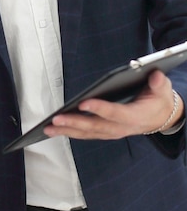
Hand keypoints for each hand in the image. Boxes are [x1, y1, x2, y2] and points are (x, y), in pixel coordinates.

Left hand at [44, 70, 184, 139]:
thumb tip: (155, 76)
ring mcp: (112, 132)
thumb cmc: (158, 101)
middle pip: (96, 126)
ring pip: (88, 132)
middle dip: (75, 123)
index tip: (83, 103)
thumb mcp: (163, 90)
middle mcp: (121, 127)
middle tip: (56, 119)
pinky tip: (56, 129)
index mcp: (135, 116)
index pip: (115, 113)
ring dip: (67, 130)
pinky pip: (86, 134)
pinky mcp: (105, 132)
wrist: (161, 117)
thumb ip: (159, 84)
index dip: (100, 109)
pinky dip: (71, 132)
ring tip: (48, 127)